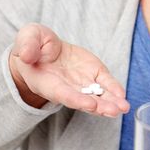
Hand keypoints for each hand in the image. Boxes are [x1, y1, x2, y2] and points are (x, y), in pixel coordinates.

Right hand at [8, 23, 129, 116]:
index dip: (75, 99)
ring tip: (123, 107)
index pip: (62, 93)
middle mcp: (65, 87)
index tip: (89, 104)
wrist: (43, 48)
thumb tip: (27, 55)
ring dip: (110, 103)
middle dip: (99, 106)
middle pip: (83, 100)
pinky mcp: (92, 74)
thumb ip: (27, 46)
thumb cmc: (32, 45)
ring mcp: (80, 82)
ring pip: (96, 96)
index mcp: (46, 82)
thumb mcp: (27, 39)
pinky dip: (113, 89)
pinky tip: (122, 95)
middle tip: (114, 110)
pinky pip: (104, 83)